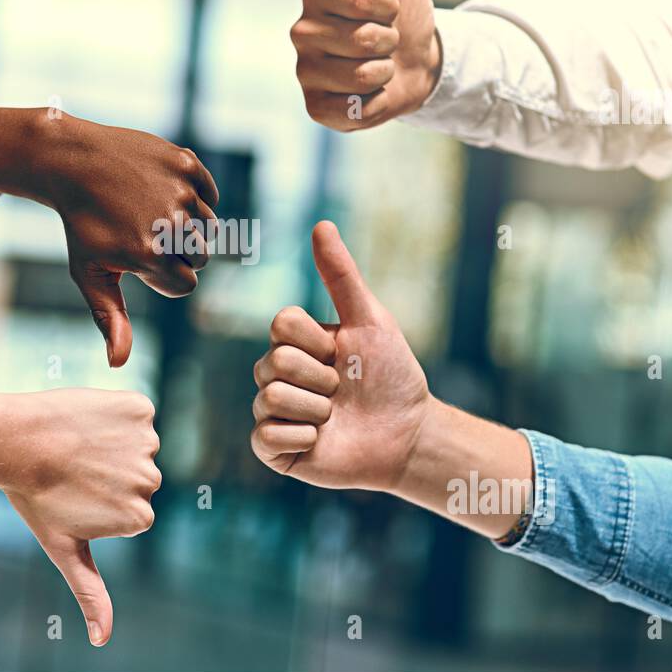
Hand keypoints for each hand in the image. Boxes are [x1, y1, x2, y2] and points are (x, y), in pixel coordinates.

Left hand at [0, 107, 218, 366]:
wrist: (73, 160)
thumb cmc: (81, 225)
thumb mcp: (89, 273)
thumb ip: (110, 318)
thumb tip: (118, 365)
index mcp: (150, 255)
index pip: (185, 284)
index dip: (162, 277)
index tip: (138, 260)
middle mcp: (171, 223)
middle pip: (202, 257)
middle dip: (178, 252)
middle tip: (144, 234)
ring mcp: (181, 190)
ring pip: (209, 226)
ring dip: (186, 225)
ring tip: (150, 213)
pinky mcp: (187, 164)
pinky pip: (210, 194)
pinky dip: (194, 196)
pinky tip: (161, 191)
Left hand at [3, 388, 160, 646]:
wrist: (14, 441)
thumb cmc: (36, 498)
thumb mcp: (64, 549)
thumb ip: (91, 592)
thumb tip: (102, 641)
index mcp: (140, 518)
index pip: (130, 509)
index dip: (99, 503)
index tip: (73, 497)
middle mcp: (151, 481)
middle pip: (136, 478)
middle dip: (107, 473)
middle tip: (72, 471)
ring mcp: (147, 443)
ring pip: (135, 446)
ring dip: (110, 443)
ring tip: (75, 446)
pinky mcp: (139, 409)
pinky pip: (136, 414)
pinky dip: (116, 414)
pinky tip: (88, 421)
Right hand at [251, 221, 428, 492]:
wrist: (407, 434)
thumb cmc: (391, 375)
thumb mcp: (369, 320)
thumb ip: (341, 275)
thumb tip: (321, 224)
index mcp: (294, 341)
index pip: (281, 323)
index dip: (317, 340)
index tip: (342, 353)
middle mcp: (276, 373)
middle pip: (274, 360)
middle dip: (321, 377)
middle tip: (342, 390)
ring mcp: (271, 410)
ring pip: (270, 396)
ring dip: (316, 409)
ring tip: (334, 416)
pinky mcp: (273, 448)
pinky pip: (264, 435)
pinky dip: (303, 437)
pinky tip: (321, 440)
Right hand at [291, 0, 439, 131]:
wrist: (414, 63)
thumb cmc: (403, 10)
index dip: (389, 5)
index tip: (387, 5)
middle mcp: (301, 30)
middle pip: (365, 40)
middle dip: (390, 42)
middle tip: (384, 39)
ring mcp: (304, 71)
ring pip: (362, 75)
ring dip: (385, 72)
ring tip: (378, 65)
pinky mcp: (313, 107)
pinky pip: (349, 109)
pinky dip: (372, 104)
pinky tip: (366, 93)